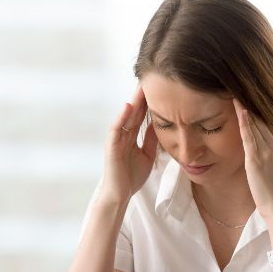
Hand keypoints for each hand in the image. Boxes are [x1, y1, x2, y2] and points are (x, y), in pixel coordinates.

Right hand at [99, 86, 158, 205]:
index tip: (160, 85)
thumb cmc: (131, 176)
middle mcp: (123, 134)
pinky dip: (122, 117)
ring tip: (141, 86)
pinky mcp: (111, 147)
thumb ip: (151, 139)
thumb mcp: (147, 154)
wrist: (119, 195)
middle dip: (142, 95)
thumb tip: (161, 124)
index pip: (141, 113)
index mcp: (131, 136)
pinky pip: (116, 129)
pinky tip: (129, 106)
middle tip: (152, 76)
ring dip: (134, 101)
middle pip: (134, 110)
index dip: (150, 100)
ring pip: (126, 116)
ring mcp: (116, 139)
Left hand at [233, 98, 272, 224]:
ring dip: (244, 107)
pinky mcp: (256, 159)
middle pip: (261, 119)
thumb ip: (268, 157)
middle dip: (250, 104)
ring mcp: (267, 151)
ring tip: (235, 91)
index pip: (267, 122)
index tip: (246, 95)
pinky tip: (237, 109)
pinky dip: (243, 121)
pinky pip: (249, 135)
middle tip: (238, 86)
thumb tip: (258, 151)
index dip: (256, 110)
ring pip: (255, 123)